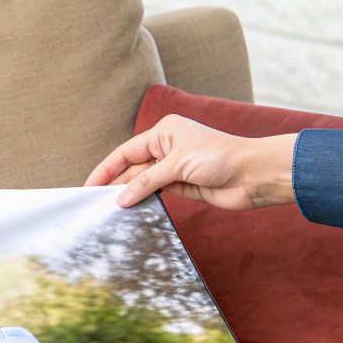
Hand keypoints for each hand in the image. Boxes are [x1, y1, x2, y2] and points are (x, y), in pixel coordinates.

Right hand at [85, 115, 296, 210]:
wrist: (254, 175)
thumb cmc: (221, 158)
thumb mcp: (178, 165)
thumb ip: (147, 181)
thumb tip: (121, 198)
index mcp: (164, 132)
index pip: (126, 152)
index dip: (106, 169)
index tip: (88, 186)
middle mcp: (166, 148)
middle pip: (132, 168)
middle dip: (115, 184)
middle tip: (94, 203)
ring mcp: (174, 168)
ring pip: (142, 182)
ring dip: (128, 194)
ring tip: (108, 209)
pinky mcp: (182, 186)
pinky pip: (155, 193)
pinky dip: (143, 200)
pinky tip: (130, 209)